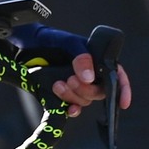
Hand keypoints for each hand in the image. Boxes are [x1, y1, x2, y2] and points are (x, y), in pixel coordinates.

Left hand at [3, 23, 133, 116]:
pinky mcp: (62, 95)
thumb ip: (80, 56)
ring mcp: (75, 85)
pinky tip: (67, 109)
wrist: (25, 45)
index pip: (116, 75)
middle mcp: (89, 74)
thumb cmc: (49, 38)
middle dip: (86, 90)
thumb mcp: (67, 42)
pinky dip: (71, 110)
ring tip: (58, 84)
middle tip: (70, 80)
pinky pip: (72, 107)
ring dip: (74, 96)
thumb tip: (89, 78)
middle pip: (99, 91)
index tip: (122, 103)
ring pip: (85, 100)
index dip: (123, 89)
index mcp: (96, 60)